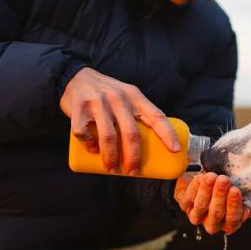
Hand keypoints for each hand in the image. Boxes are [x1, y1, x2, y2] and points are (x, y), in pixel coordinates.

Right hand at [60, 67, 179, 174]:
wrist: (76, 77)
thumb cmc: (108, 94)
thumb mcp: (127, 96)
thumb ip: (138, 113)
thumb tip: (154, 146)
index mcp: (135, 96)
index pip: (156, 115)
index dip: (168, 134)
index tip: (175, 150)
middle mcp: (118, 98)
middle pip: (131, 133)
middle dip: (134, 157)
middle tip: (134, 172)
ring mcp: (98, 102)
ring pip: (108, 137)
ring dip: (111, 158)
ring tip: (112, 169)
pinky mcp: (79, 107)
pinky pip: (84, 132)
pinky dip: (89, 145)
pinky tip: (93, 150)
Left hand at [174, 172, 250, 234]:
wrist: (207, 179)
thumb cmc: (225, 189)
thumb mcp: (239, 195)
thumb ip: (245, 202)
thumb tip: (247, 211)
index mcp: (228, 223)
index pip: (233, 219)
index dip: (234, 205)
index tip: (236, 190)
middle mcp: (212, 223)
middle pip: (216, 213)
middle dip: (220, 195)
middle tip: (224, 180)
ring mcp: (197, 216)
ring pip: (202, 205)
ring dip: (207, 190)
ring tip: (212, 177)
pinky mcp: (185, 205)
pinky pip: (189, 197)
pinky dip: (196, 186)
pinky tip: (202, 177)